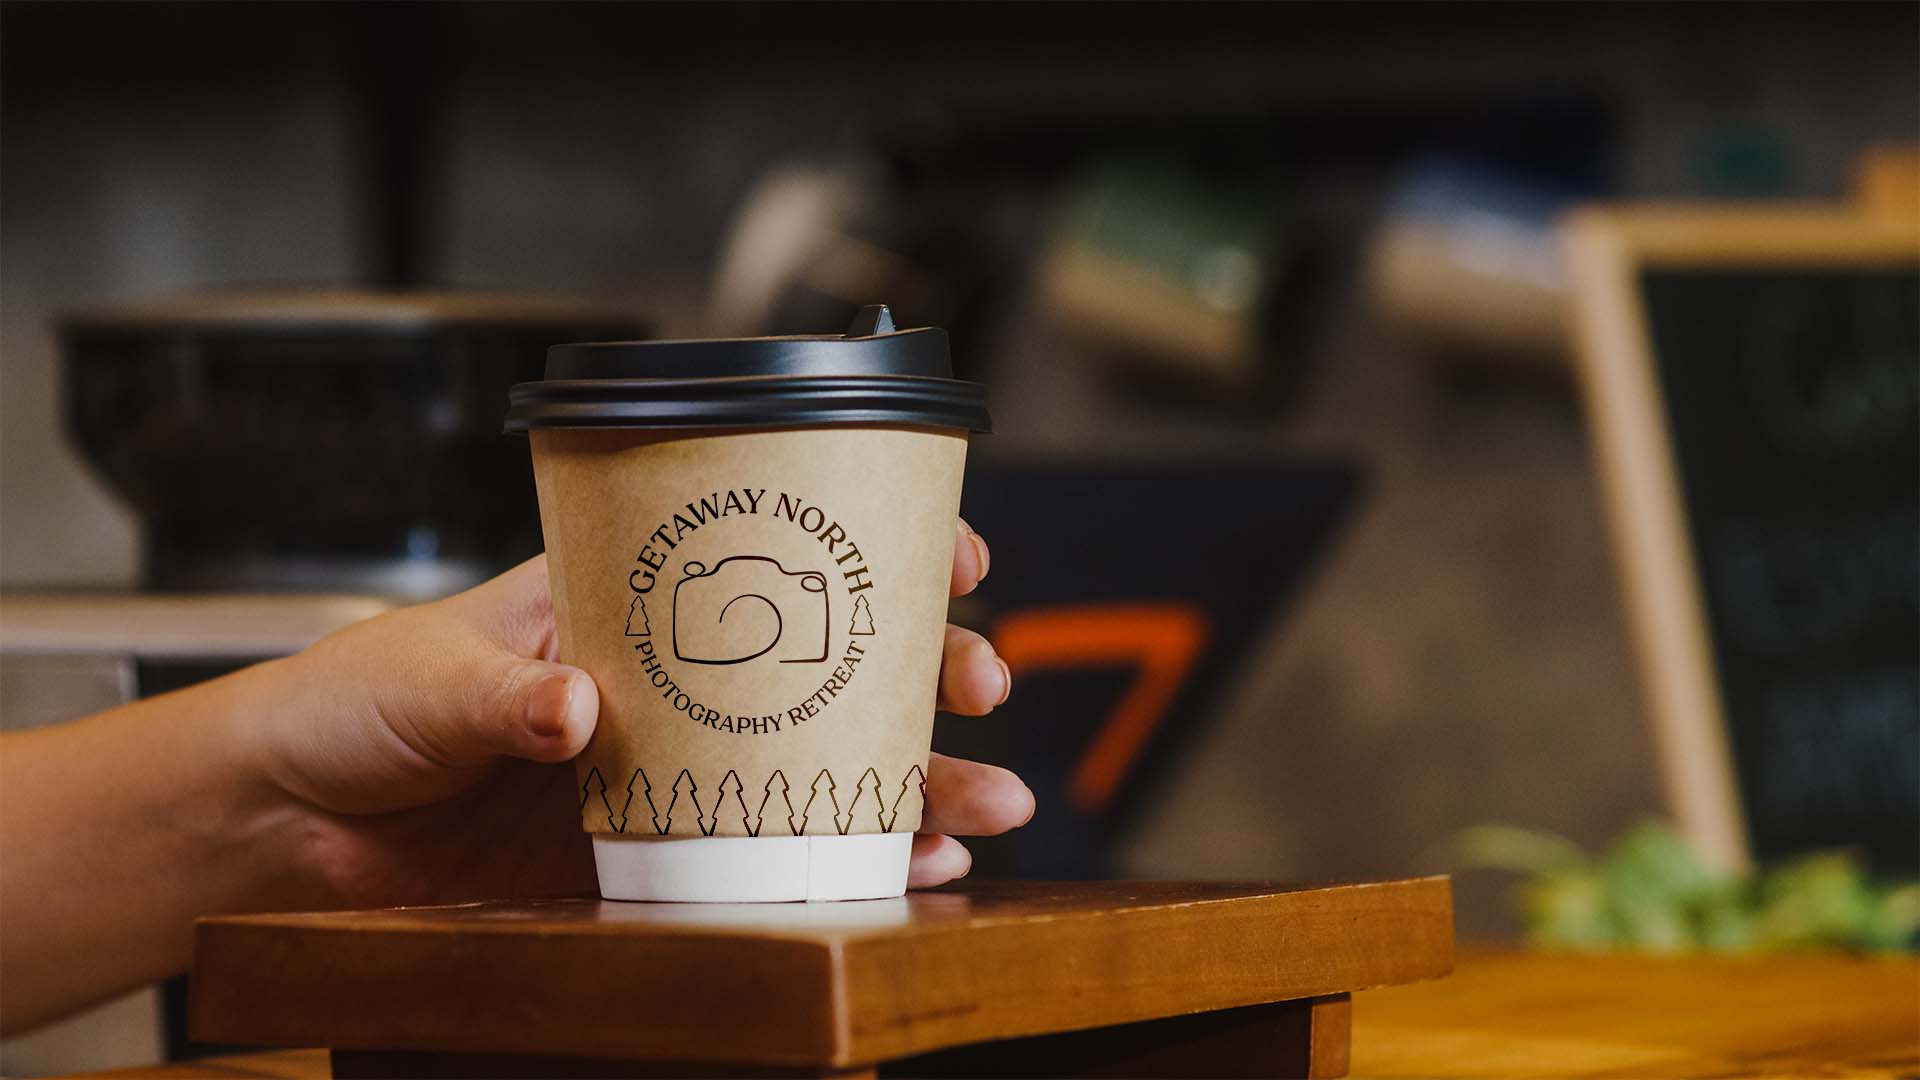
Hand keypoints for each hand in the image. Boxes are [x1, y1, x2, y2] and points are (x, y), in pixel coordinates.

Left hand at [259, 521, 1028, 906]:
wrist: (283, 827)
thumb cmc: (348, 708)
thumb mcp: (428, 676)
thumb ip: (507, 691)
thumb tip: (580, 708)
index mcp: (623, 603)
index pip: (766, 556)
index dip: (866, 546)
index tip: (949, 549)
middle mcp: (667, 687)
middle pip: (823, 671)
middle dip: (921, 674)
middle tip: (980, 682)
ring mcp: (668, 775)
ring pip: (817, 770)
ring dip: (914, 783)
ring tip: (988, 803)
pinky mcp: (650, 860)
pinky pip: (764, 863)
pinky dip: (843, 867)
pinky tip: (910, 871)